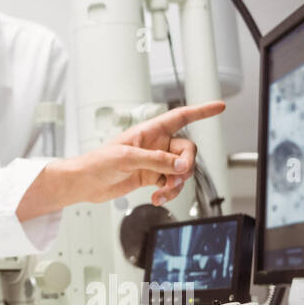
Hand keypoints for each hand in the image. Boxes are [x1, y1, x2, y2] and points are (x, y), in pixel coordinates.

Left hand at [17, 101, 225, 218]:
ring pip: (181, 170)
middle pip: (187, 150)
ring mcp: (154, 161)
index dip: (201, 111)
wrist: (84, 183)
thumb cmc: (97, 162)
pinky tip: (157, 198)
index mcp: (149, 131)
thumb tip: (179, 165)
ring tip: (163, 191)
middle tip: (177, 174)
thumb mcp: (127, 158)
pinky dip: (169, 192)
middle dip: (186, 164)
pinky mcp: (151, 177)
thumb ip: (156, 160)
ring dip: (177, 183)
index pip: (180, 117)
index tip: (219, 106)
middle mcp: (155, 144)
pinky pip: (171, 184)